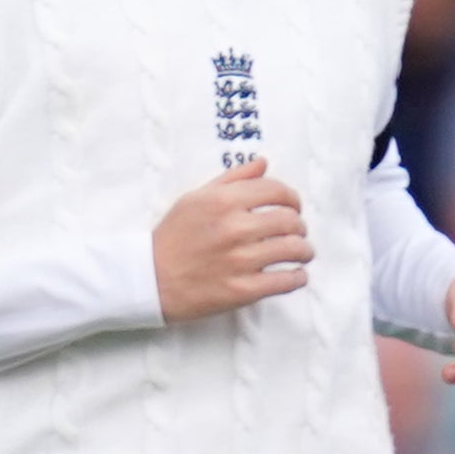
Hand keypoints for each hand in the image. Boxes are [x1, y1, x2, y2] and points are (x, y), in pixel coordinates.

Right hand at [154, 161, 310, 320]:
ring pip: (293, 250)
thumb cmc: (174, 237)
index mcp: (223, 201)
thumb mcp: (196, 198)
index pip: (276, 191)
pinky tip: (295, 275)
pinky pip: (286, 281)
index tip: (294, 206)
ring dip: (304, 251)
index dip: (292, 198)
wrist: (150, 278)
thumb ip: (232, 179)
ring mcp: (239, 260)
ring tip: (302, 253)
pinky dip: (297, 277)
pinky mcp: (242, 290)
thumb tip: (263, 163)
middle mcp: (234, 228)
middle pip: (290, 221)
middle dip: (300, 226)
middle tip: (298, 231)